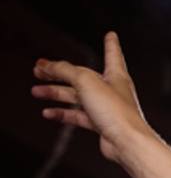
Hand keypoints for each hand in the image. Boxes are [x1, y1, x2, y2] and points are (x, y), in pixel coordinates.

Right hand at [32, 32, 150, 163]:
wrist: (127, 142)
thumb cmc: (116, 111)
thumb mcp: (85, 81)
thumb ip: (64, 70)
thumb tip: (46, 65)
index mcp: (116, 76)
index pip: (113, 54)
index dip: (111, 44)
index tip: (111, 35)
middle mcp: (112, 91)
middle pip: (82, 77)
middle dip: (60, 73)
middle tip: (40, 69)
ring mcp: (106, 109)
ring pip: (77, 98)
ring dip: (56, 93)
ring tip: (37, 91)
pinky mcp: (101, 125)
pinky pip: (78, 116)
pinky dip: (63, 113)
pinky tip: (49, 112)